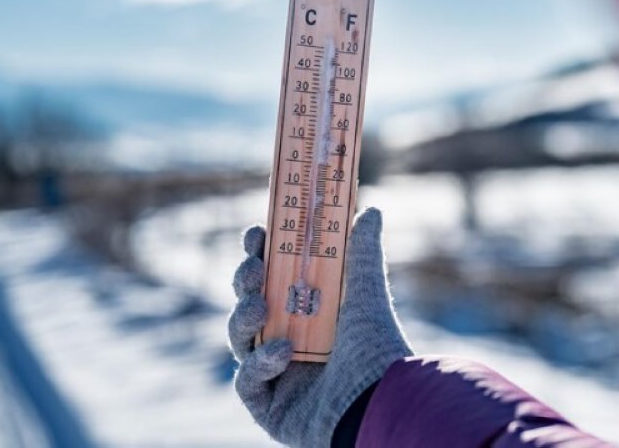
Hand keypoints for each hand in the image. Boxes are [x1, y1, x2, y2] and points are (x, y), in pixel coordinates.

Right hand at [227, 208, 411, 447]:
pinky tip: (283, 352)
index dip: (259, 254)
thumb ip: (364, 251)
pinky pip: (245, 380)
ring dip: (243, 317)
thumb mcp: (367, 291)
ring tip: (261, 307)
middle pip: (247, 303)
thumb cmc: (376, 346)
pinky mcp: (267, 407)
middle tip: (254, 268)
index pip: (272, 279)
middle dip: (244, 281)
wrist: (380, 400)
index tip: (258, 232)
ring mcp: (274, 374)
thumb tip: (371, 210)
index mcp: (307, 313)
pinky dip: (259, 363)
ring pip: (239, 338)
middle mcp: (287, 340)